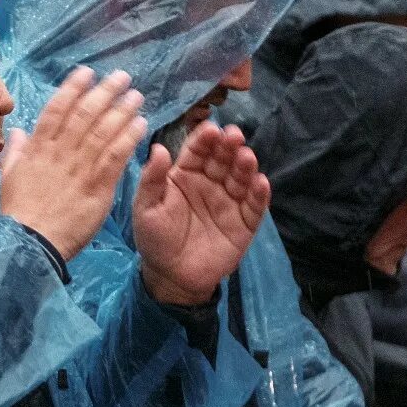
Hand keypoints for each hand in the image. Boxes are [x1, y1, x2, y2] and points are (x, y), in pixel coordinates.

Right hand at [0, 67, 147, 259]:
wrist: (30, 244)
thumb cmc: (19, 213)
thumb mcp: (9, 178)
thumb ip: (15, 152)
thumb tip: (18, 131)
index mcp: (38, 148)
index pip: (57, 109)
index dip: (73, 88)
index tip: (87, 72)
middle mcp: (60, 153)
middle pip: (85, 114)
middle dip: (105, 92)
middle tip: (122, 77)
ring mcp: (79, 169)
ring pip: (103, 132)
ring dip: (122, 110)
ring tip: (136, 95)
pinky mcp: (98, 187)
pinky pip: (116, 157)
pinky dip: (129, 138)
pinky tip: (141, 124)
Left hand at [131, 122, 269, 305]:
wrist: (170, 276)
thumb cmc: (155, 238)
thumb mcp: (145, 208)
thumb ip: (151, 179)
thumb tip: (157, 148)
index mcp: (185, 174)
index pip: (197, 151)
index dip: (204, 139)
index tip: (210, 130)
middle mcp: (210, 182)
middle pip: (222, 159)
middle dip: (228, 146)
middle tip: (233, 136)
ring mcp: (229, 201)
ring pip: (241, 178)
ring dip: (245, 166)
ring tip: (246, 157)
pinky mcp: (244, 223)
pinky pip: (255, 206)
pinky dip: (259, 194)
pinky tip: (260, 183)